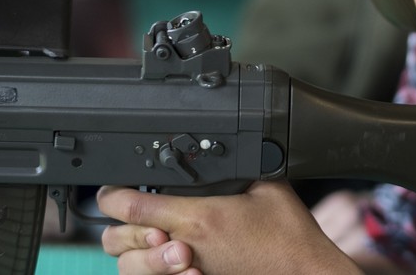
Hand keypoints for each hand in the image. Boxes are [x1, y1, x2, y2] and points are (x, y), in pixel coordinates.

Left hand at [98, 180, 362, 274]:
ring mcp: (187, 271)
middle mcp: (186, 247)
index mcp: (199, 217)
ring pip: (129, 269)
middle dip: (119, 227)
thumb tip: (230, 153)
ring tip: (153, 241)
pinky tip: (170, 260)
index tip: (112, 189)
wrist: (304, 272)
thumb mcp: (268, 187)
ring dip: (133, 254)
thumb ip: (241, 168)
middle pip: (117, 242)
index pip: (131, 206)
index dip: (112, 195)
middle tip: (139, 217)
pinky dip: (152, 271)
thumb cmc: (289, 237)